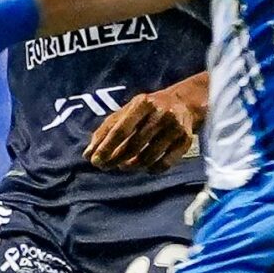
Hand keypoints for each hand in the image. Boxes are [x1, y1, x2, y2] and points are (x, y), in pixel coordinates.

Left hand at [84, 84, 202, 174]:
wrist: (183, 103)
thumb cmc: (147, 109)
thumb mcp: (127, 110)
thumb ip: (106, 129)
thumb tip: (88, 153)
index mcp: (142, 103)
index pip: (120, 130)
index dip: (106, 148)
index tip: (95, 161)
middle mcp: (161, 114)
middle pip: (133, 145)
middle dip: (115, 159)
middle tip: (105, 167)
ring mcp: (175, 128)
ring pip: (148, 157)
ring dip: (132, 166)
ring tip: (123, 166)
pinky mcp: (185, 141)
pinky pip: (165, 163)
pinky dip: (152, 169)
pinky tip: (144, 168)